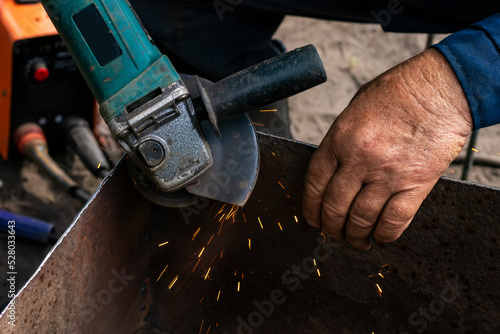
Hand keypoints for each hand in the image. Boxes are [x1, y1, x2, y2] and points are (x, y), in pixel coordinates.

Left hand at [303, 48, 472, 248]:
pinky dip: (385, 234)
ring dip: (355, 235)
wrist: (439, 89)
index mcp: (339, 139)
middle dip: (331, 226)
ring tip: (356, 240)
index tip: (313, 218)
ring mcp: (387, 174)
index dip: (311, 207)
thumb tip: (333, 169)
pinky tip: (380, 237)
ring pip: (361, 218)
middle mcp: (359, 159)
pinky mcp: (415, 184)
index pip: (315, 183)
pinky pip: (394, 220)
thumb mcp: (354, 109)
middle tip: (334, 233)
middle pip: (335, 206)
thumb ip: (340, 140)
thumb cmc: (397, 93)